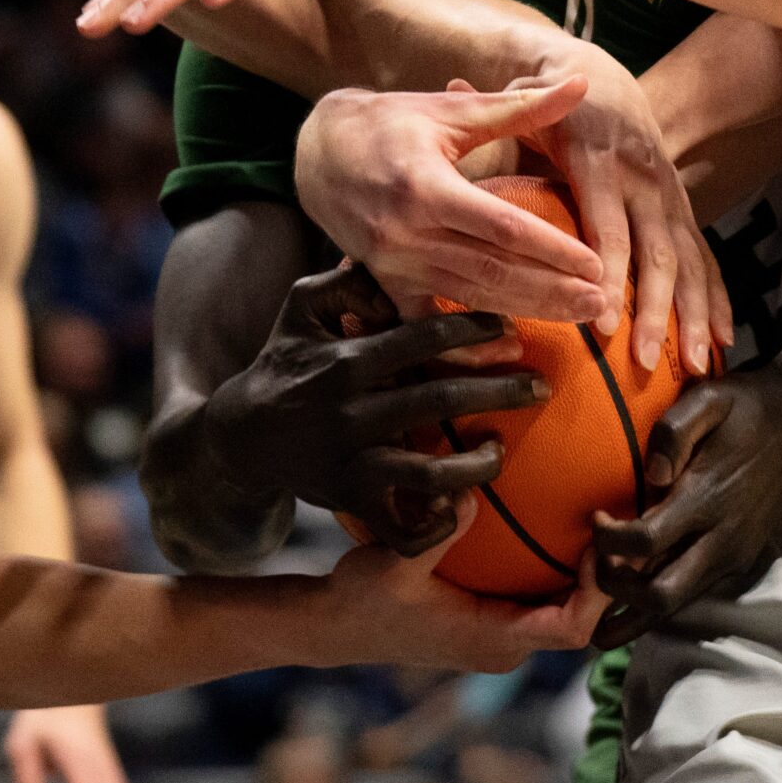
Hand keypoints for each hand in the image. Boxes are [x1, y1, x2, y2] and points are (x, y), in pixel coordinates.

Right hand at [204, 265, 548, 553]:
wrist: (240, 436)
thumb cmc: (285, 361)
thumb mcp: (301, 307)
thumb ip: (347, 277)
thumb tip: (392, 255)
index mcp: (347, 359)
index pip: (422, 337)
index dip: (473, 330)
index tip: (510, 329)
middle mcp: (352, 411)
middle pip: (441, 399)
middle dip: (500, 391)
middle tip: (541, 386)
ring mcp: (353, 462)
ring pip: (432, 471)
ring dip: (478, 463)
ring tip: (500, 447)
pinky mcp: (352, 503)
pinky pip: (404, 527)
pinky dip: (438, 524)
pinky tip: (462, 504)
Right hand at [294, 79, 608, 321]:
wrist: (318, 153)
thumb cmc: (390, 124)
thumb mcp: (452, 110)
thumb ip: (519, 107)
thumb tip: (582, 84)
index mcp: (425, 185)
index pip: (502, 226)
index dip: (551, 249)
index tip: (595, 264)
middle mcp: (407, 232)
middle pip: (493, 269)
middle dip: (552, 289)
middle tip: (601, 302)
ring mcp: (394, 264)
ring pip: (472, 296)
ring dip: (528, 310)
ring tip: (578, 316)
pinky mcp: (385, 283)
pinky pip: (430, 321)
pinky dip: (468, 338)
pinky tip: (510, 345)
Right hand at [324, 495, 606, 670]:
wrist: (336, 625)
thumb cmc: (363, 600)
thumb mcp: (396, 562)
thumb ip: (438, 530)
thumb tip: (472, 492)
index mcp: (495, 640)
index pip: (573, 628)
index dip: (599, 590)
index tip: (601, 541)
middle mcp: (508, 644)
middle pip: (584, 618)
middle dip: (610, 575)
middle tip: (621, 517)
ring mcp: (503, 634)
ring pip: (568, 606)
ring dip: (590, 570)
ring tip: (606, 513)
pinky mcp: (495, 618)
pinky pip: (544, 594)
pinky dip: (560, 565)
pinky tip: (566, 518)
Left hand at [524, 46, 728, 374]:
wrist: (610, 82)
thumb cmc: (553, 109)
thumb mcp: (527, 100)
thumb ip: (498, 110)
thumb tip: (454, 82)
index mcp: (601, 161)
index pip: (607, 224)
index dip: (609, 271)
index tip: (603, 317)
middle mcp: (643, 181)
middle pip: (656, 253)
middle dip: (655, 309)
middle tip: (647, 358)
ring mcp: (669, 198)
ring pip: (688, 262)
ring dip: (693, 315)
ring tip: (695, 365)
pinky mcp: (683, 211)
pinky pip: (706, 259)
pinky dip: (718, 301)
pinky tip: (723, 341)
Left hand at [587, 370, 781, 647]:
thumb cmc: (748, 408)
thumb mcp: (709, 399)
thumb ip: (673, 432)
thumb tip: (650, 477)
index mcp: (708, 499)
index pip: (646, 542)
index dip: (608, 539)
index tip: (596, 517)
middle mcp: (722, 539)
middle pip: (660, 596)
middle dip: (616, 592)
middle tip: (591, 567)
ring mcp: (734, 556)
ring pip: (677, 606)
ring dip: (635, 611)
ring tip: (599, 606)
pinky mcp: (739, 560)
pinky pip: (692, 593)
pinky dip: (658, 603)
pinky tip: (632, 596)